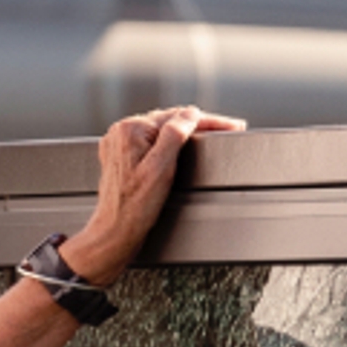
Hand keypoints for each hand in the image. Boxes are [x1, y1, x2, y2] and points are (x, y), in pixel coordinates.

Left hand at [62, 105, 244, 285]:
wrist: (116, 231)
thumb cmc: (135, 207)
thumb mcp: (161, 168)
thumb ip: (175, 135)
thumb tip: (190, 114)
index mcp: (130, 130)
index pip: (177, 117)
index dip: (208, 121)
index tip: (231, 125)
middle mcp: (120, 133)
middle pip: (168, 121)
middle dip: (199, 124)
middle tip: (228, 128)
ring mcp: (118, 145)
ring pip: (160, 130)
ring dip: (185, 131)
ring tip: (211, 132)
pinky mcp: (120, 157)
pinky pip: (150, 142)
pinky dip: (169, 142)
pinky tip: (183, 146)